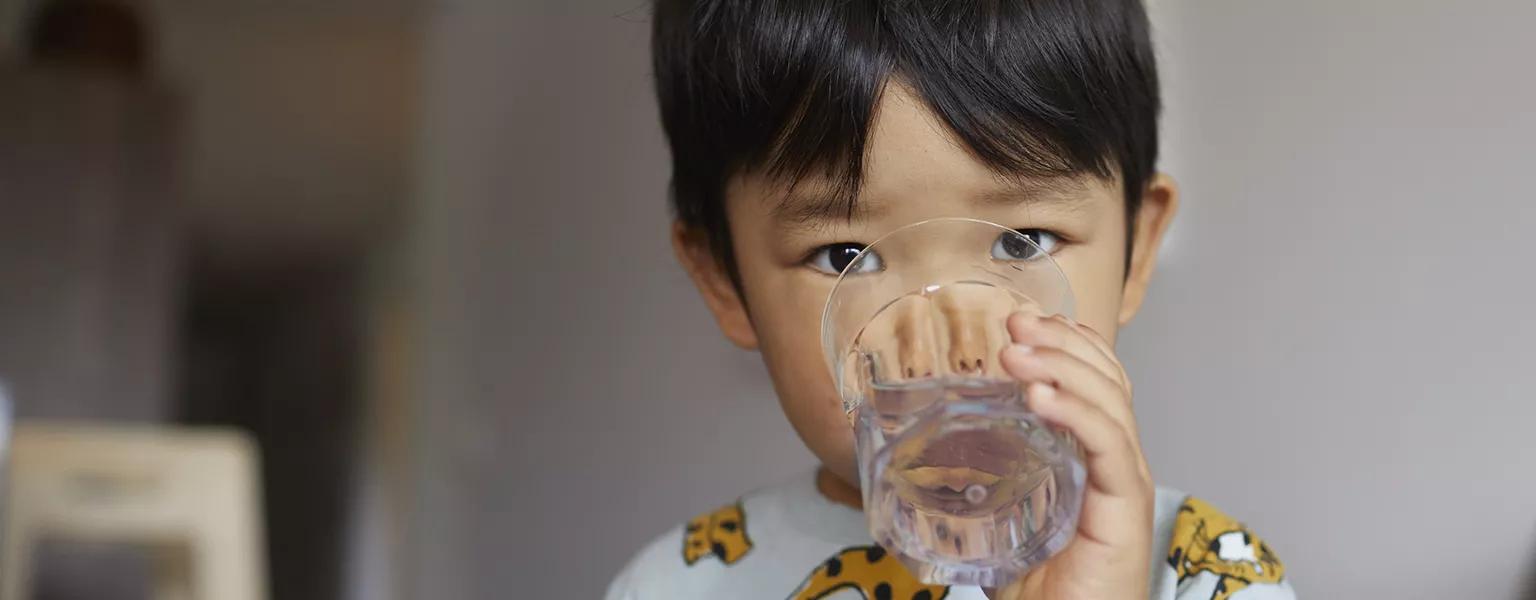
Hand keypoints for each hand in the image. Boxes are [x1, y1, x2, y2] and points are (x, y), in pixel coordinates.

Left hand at [988, 314, 1153, 599]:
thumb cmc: (1042, 592)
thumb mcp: (1000, 527)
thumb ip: (977, 492)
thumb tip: (918, 461)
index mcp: (1091, 460)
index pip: (1095, 383)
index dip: (1067, 344)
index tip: (1024, 322)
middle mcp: (1116, 463)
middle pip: (1106, 379)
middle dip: (1061, 341)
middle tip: (1015, 323)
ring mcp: (1125, 483)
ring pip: (1109, 401)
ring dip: (1062, 365)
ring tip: (1018, 352)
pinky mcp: (1126, 508)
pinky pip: (1110, 445)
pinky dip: (1077, 413)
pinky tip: (1042, 397)